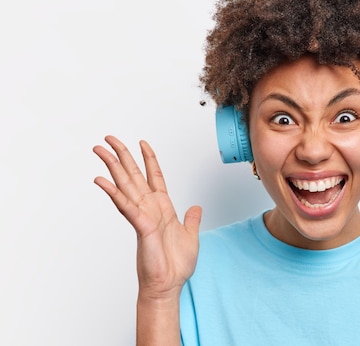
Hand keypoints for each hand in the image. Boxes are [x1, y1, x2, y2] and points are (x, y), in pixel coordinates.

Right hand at [93, 136, 201, 298]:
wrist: (169, 284)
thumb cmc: (176, 265)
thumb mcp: (192, 235)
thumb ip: (192, 219)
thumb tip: (197, 207)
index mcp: (163, 208)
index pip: (154, 176)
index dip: (149, 159)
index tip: (142, 142)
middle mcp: (150, 208)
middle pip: (133, 175)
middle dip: (122, 155)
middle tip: (108, 139)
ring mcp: (143, 215)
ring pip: (125, 185)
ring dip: (113, 167)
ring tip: (100, 150)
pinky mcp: (141, 226)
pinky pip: (126, 206)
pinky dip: (114, 193)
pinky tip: (102, 180)